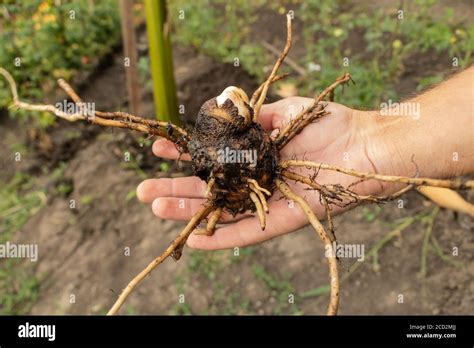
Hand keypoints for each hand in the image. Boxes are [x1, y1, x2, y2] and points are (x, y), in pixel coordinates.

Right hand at [137, 97, 387, 249]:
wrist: (365, 145)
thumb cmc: (329, 124)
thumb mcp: (283, 111)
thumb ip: (251, 116)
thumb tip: (218, 112)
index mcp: (253, 157)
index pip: (211, 159)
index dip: (184, 155)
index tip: (159, 149)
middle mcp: (255, 182)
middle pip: (209, 189)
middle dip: (175, 188)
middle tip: (142, 190)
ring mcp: (267, 202)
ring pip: (221, 212)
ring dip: (188, 212)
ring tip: (155, 208)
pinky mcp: (282, 219)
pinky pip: (248, 232)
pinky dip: (221, 237)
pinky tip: (194, 239)